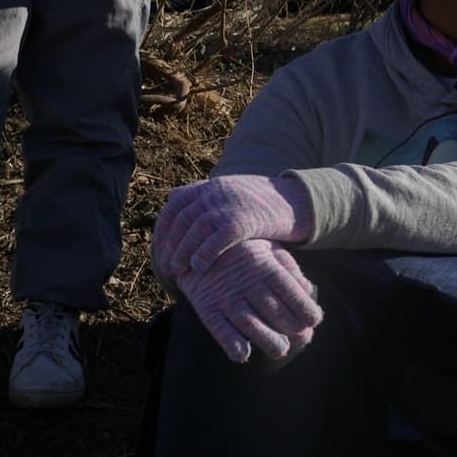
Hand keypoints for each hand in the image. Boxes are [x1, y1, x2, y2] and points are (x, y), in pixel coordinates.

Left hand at [153, 175, 308, 276]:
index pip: (176, 205)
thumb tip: (172, 197)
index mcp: (211, 185)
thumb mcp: (230, 190)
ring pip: (195, 230)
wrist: (295, 200)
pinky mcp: (244, 220)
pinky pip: (217, 239)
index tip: (160, 249)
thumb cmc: (261, 202)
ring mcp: (230, 205)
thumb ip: (202, 193)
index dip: (165, 228)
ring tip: (177, 270)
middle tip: (166, 266)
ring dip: (182, 252)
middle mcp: (216, 192)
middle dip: (170, 244)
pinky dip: (204, 253)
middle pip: (182, 219)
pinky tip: (198, 268)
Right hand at [177, 239, 322, 361]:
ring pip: (250, 323)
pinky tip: (243, 355)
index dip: (305, 308)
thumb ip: (289, 269)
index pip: (290, 291)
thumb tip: (308, 290)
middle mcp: (246, 282)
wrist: (198, 242)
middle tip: (303, 338)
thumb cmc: (246, 249)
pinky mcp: (206, 307)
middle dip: (293, 328)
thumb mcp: (270, 249)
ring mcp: (226, 296)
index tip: (315, 320)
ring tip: (281, 350)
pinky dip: (231, 344)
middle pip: (274, 311)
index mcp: (265, 266)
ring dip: (268, 340)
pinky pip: (219, 328)